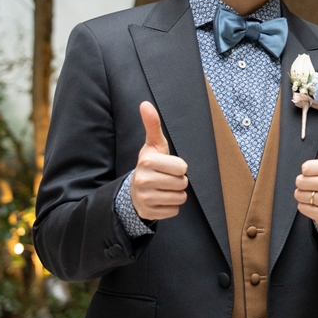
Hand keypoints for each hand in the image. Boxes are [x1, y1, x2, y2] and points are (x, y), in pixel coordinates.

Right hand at [131, 101, 188, 220]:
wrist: (134, 189)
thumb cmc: (150, 164)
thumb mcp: (153, 145)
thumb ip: (152, 125)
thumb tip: (145, 104)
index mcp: (147, 162)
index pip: (183, 167)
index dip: (179, 167)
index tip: (168, 166)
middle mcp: (143, 180)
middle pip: (182, 183)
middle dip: (178, 180)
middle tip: (166, 177)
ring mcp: (144, 198)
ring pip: (180, 198)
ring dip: (176, 194)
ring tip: (163, 188)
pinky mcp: (148, 213)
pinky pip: (174, 211)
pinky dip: (170, 206)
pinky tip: (160, 199)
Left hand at [296, 119, 317, 226]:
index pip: (306, 167)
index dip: (308, 170)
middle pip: (300, 181)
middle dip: (304, 183)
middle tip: (316, 184)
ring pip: (299, 195)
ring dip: (304, 195)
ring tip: (316, 194)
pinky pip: (302, 208)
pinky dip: (305, 207)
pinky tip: (316, 204)